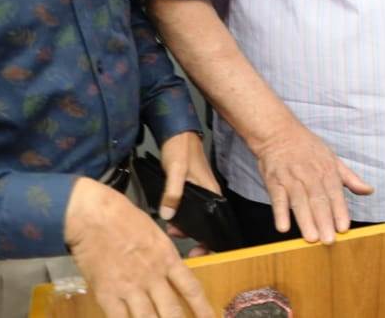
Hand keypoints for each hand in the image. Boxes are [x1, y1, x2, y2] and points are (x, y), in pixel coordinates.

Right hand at [66, 177, 214, 317]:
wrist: (92, 216)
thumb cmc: (123, 217)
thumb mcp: (154, 233)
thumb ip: (163, 255)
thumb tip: (170, 272)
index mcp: (167, 258)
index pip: (191, 288)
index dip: (203, 308)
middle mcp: (152, 277)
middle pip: (172, 311)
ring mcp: (130, 287)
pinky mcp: (107, 295)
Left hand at [158, 132, 220, 246]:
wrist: (176, 130)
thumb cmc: (180, 147)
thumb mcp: (176, 169)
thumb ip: (173, 192)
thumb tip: (168, 217)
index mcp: (211, 192)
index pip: (217, 224)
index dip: (210, 242)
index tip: (197, 253)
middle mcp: (208, 195)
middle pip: (206, 224)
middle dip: (193, 236)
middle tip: (176, 238)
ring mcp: (199, 192)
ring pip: (195, 217)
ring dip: (184, 226)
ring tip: (170, 229)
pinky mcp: (189, 189)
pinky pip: (187, 209)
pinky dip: (179, 216)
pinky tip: (168, 218)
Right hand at [251, 120, 373, 244]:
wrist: (278, 132)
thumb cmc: (307, 147)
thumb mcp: (332, 158)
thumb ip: (350, 178)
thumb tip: (369, 190)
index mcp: (326, 169)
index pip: (335, 193)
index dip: (339, 211)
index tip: (344, 228)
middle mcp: (310, 174)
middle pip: (318, 199)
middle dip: (324, 220)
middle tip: (328, 240)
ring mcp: (291, 178)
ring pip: (299, 200)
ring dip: (305, 220)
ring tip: (311, 237)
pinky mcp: (273, 180)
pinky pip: (277, 198)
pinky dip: (280, 212)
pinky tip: (283, 227)